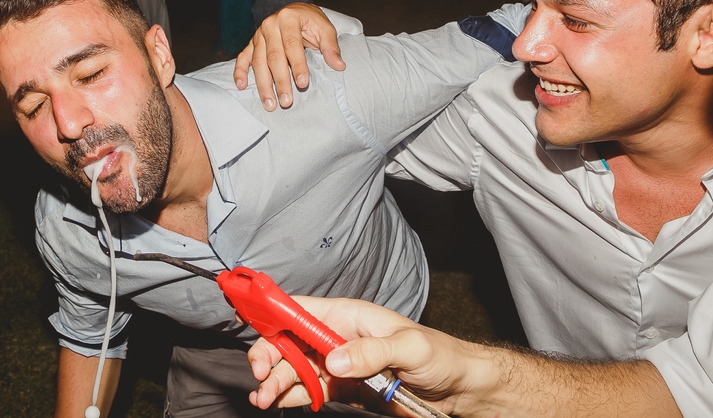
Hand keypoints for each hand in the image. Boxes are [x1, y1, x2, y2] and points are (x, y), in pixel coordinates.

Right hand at [232, 3, 345, 110]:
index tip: (303, 84)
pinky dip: (239, 72)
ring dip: (263, 85)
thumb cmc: (311, 21)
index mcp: (288, 19)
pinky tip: (242, 86)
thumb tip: (339, 66)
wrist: (295, 10)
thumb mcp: (325, 28)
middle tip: (286, 102)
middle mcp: (270, 25)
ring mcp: (258, 35)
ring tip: (270, 103)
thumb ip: (331, 47)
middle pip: (273, 57)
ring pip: (258, 62)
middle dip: (280, 81)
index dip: (298, 65)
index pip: (292, 45)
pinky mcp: (251, 43)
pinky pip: (243, 57)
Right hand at [247, 297, 469, 413]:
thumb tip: (333, 359)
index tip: (255, 330)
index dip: (274, 316)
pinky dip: (291, 396)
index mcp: (349, 316)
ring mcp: (339, 364)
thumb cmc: (439, 355)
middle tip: (259, 378)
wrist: (457, 387)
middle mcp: (338, 337)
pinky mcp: (343, 388)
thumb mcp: (409, 348)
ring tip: (263, 398)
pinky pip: (309, 390)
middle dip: (270, 357)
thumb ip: (372, 351)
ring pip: (295, 368)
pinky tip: (279, 403)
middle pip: (290, 341)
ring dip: (275, 381)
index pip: (302, 309)